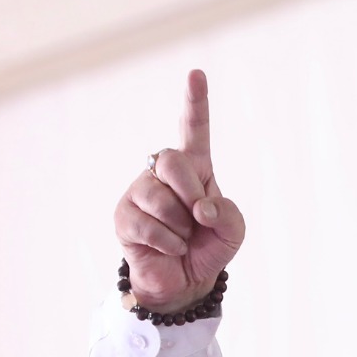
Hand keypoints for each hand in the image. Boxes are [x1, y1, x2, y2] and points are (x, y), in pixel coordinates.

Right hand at [114, 69, 245, 312]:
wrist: (185, 282)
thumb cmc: (208, 247)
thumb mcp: (232, 231)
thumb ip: (227, 214)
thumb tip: (200, 208)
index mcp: (195, 168)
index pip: (194, 129)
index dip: (195, 102)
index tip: (196, 74)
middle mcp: (163, 173)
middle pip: (171, 160)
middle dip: (189, 189)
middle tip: (198, 217)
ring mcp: (140, 192)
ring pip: (158, 196)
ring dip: (180, 224)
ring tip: (182, 238)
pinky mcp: (124, 216)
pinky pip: (147, 224)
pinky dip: (168, 242)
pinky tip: (170, 248)